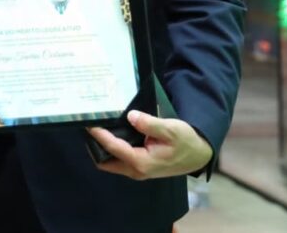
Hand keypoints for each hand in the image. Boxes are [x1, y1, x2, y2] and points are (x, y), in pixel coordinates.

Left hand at [87, 110, 211, 179]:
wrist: (198, 155)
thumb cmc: (185, 142)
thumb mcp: (171, 129)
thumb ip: (150, 123)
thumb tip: (130, 116)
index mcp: (142, 162)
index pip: (113, 148)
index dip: (99, 135)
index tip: (88, 122)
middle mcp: (135, 170)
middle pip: (105, 161)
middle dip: (94, 145)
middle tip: (88, 124)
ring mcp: (136, 171)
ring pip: (109, 162)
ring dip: (101, 147)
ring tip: (96, 126)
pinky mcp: (138, 167)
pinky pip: (117, 159)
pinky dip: (110, 148)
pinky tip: (109, 133)